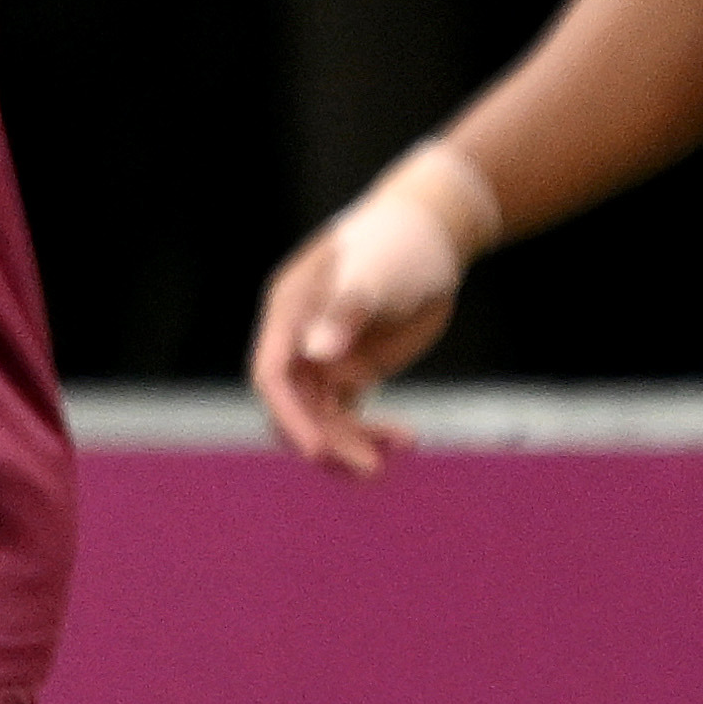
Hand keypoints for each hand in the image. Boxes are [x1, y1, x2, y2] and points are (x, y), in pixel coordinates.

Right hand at [251, 151, 485, 475]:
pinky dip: (372, 434)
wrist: (430, 237)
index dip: (289, 415)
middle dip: (329, 440)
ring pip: (323, 420)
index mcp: (288, 312)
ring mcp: (324, 360)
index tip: (317, 450)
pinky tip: (406, 440)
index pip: (272, 374)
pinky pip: (350, 417)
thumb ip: (347, 311)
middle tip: (372, 466)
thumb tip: (318, 354)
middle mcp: (298, 341)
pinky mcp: (352, 373)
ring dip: (353, 443)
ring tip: (400, 449)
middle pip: (296, 407)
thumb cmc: (397, 244)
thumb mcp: (376, 274)